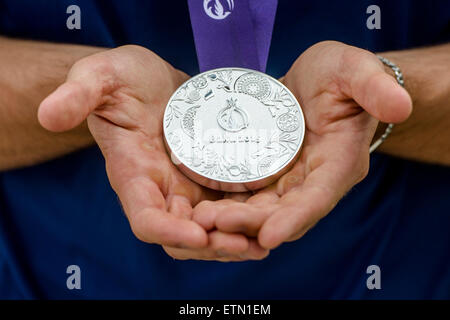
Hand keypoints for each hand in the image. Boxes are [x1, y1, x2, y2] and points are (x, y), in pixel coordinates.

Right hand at [38, 45, 267, 260]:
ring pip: (210, 229)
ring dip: (236, 239)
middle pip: (184, 237)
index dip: (168, 233)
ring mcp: (188, 188)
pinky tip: (274, 216)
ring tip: (269, 239)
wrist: (152, 82)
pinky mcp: (211, 178)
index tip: (198, 236)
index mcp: (133, 176)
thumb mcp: (100, 76)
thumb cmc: (122, 79)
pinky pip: (229, 207)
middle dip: (213, 246)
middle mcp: (161, 191)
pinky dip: (248, 218)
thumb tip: (48, 114)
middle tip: (248, 245)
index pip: (146, 219)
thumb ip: (78, 94)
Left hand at [193, 41, 411, 250]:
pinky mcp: (266, 175)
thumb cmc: (338, 75)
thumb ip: (374, 87)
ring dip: (233, 221)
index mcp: (338, 163)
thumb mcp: (354, 70)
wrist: (316, 82)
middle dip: (250, 224)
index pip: (318, 197)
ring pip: (261, 210)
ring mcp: (288, 181)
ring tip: (199, 221)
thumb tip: (400, 106)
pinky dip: (226, 205)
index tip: (269, 236)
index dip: (295, 218)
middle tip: (213, 224)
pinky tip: (200, 208)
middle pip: (283, 212)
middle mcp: (312, 181)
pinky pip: (246, 197)